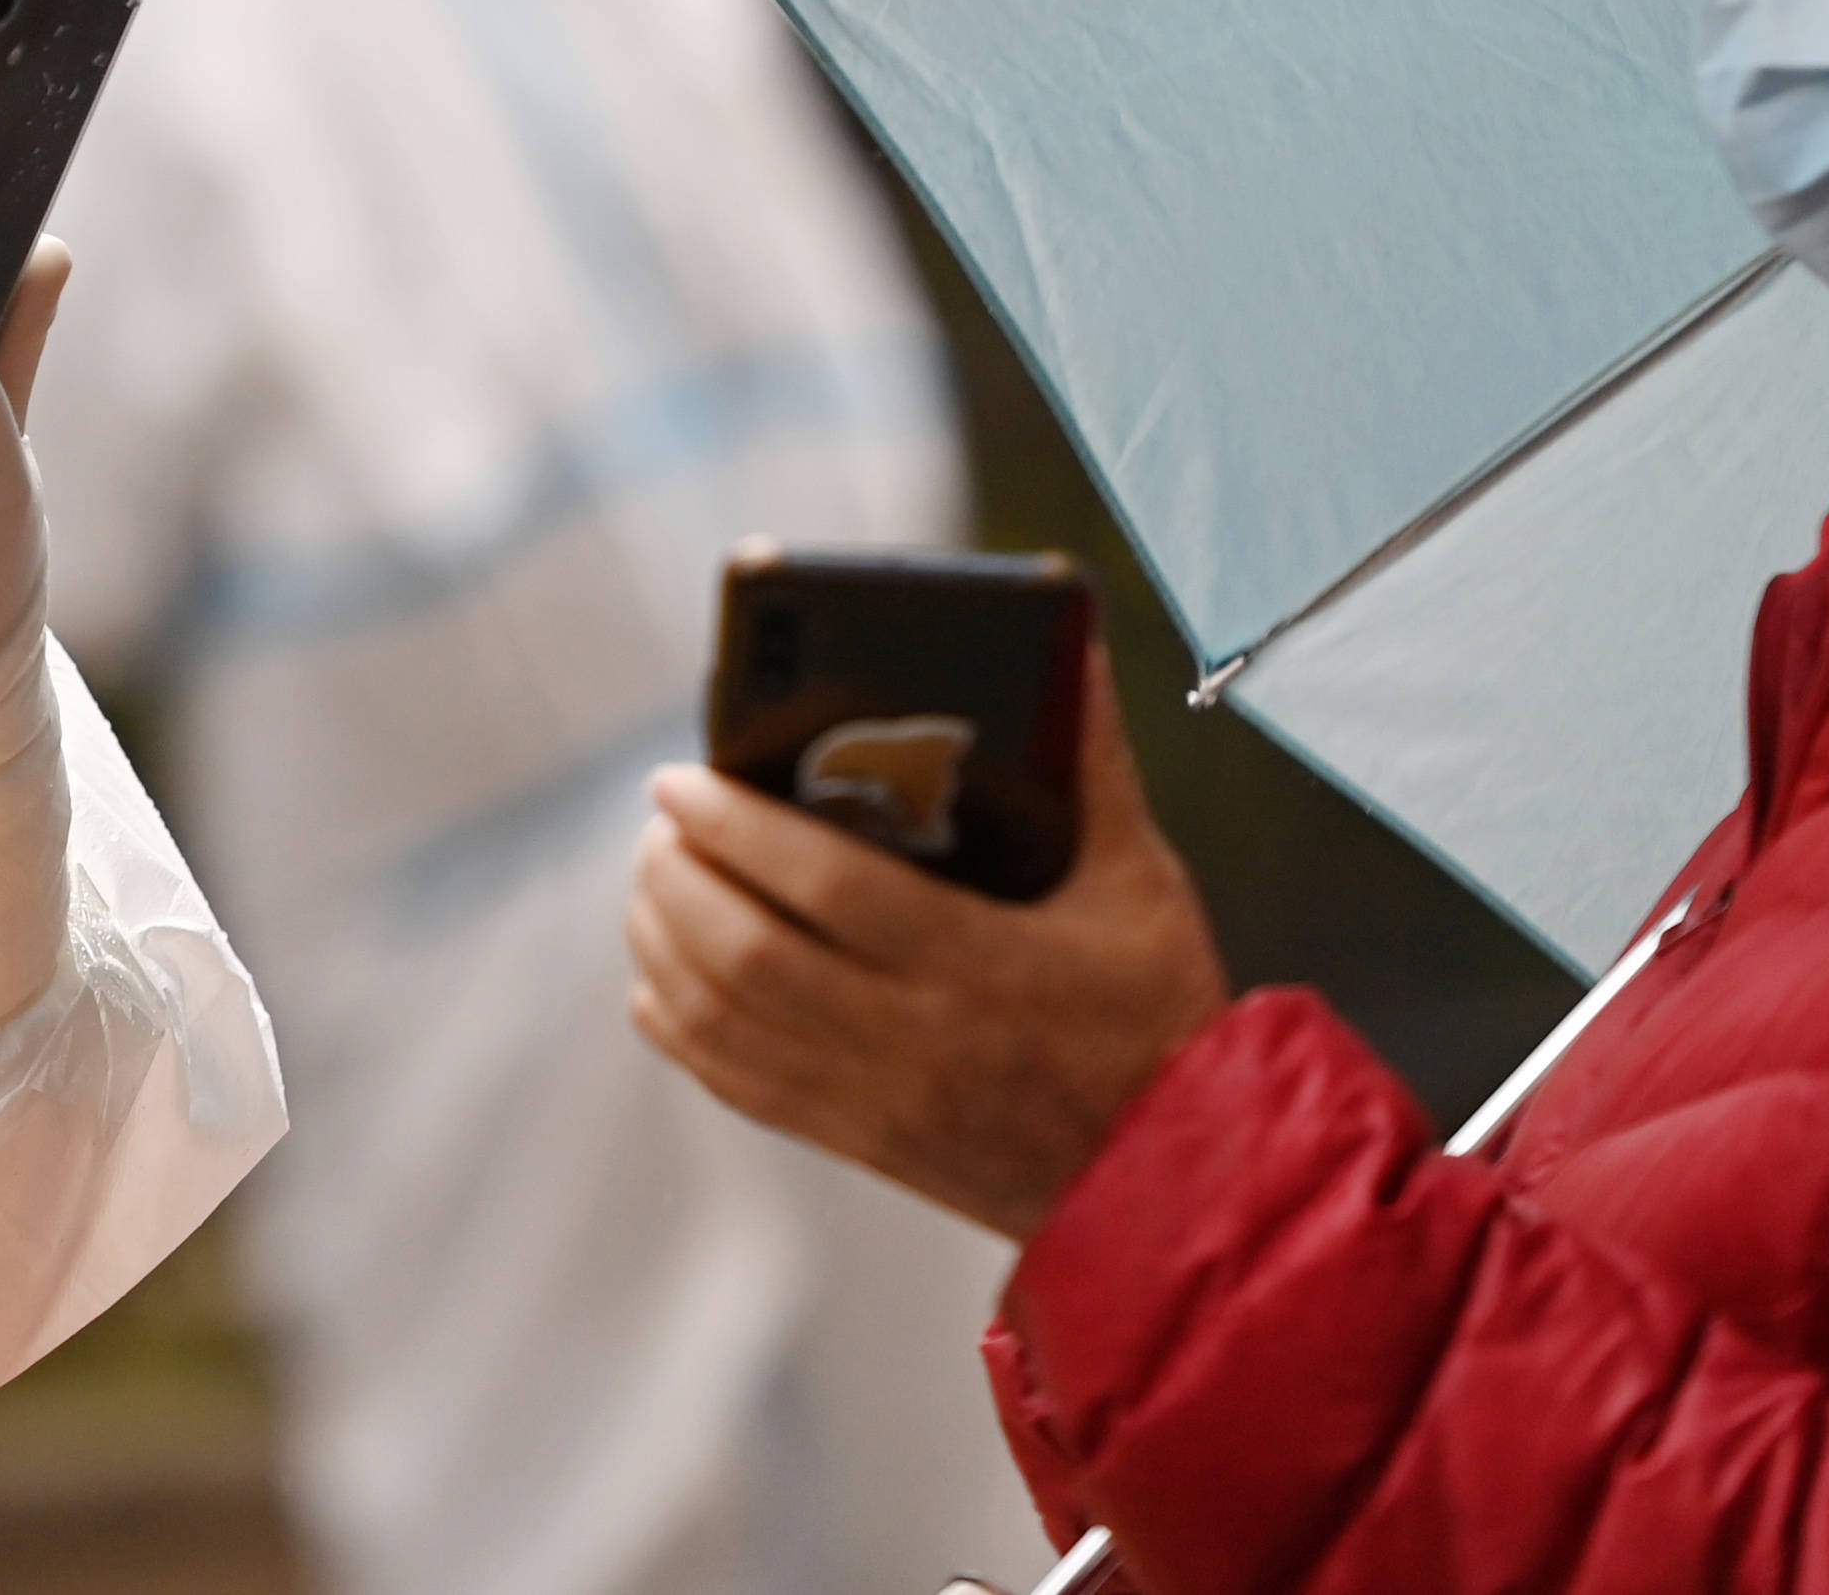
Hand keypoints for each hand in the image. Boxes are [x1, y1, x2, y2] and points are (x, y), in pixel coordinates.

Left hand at [627, 644, 1228, 1238]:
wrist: (1175, 1177)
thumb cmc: (1159, 1015)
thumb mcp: (1138, 882)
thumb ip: (1095, 766)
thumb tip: (1072, 652)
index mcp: (981, 962)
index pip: (826, 887)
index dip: (737, 828)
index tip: (681, 779)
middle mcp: (915, 1038)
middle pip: (747, 955)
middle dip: (679, 877)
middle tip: (660, 820)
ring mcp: (878, 1101)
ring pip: (725, 1024)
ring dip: (664, 943)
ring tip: (653, 878)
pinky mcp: (862, 1145)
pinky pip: (740, 1087)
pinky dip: (681, 1028)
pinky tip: (660, 979)